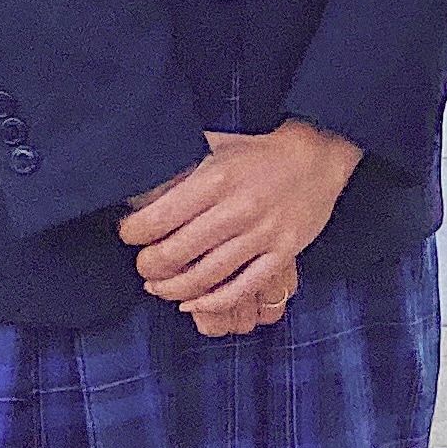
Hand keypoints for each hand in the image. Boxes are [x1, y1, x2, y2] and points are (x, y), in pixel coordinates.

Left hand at [119, 122, 362, 336]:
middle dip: (149, 266)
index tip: (128, 235)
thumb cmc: (259, 150)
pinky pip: (241, 288)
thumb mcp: (217, 145)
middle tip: (143, 266)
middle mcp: (237, 209)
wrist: (318, 154)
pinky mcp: (282, 253)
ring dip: (173, 289)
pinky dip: (212, 302)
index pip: (158, 218)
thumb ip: (183, 164)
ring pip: (205, 278)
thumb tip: (139, 174)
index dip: (134, 233)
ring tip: (159, 286)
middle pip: (176, 254)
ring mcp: (262, 235)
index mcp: (216, 180)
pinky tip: (192, 302)